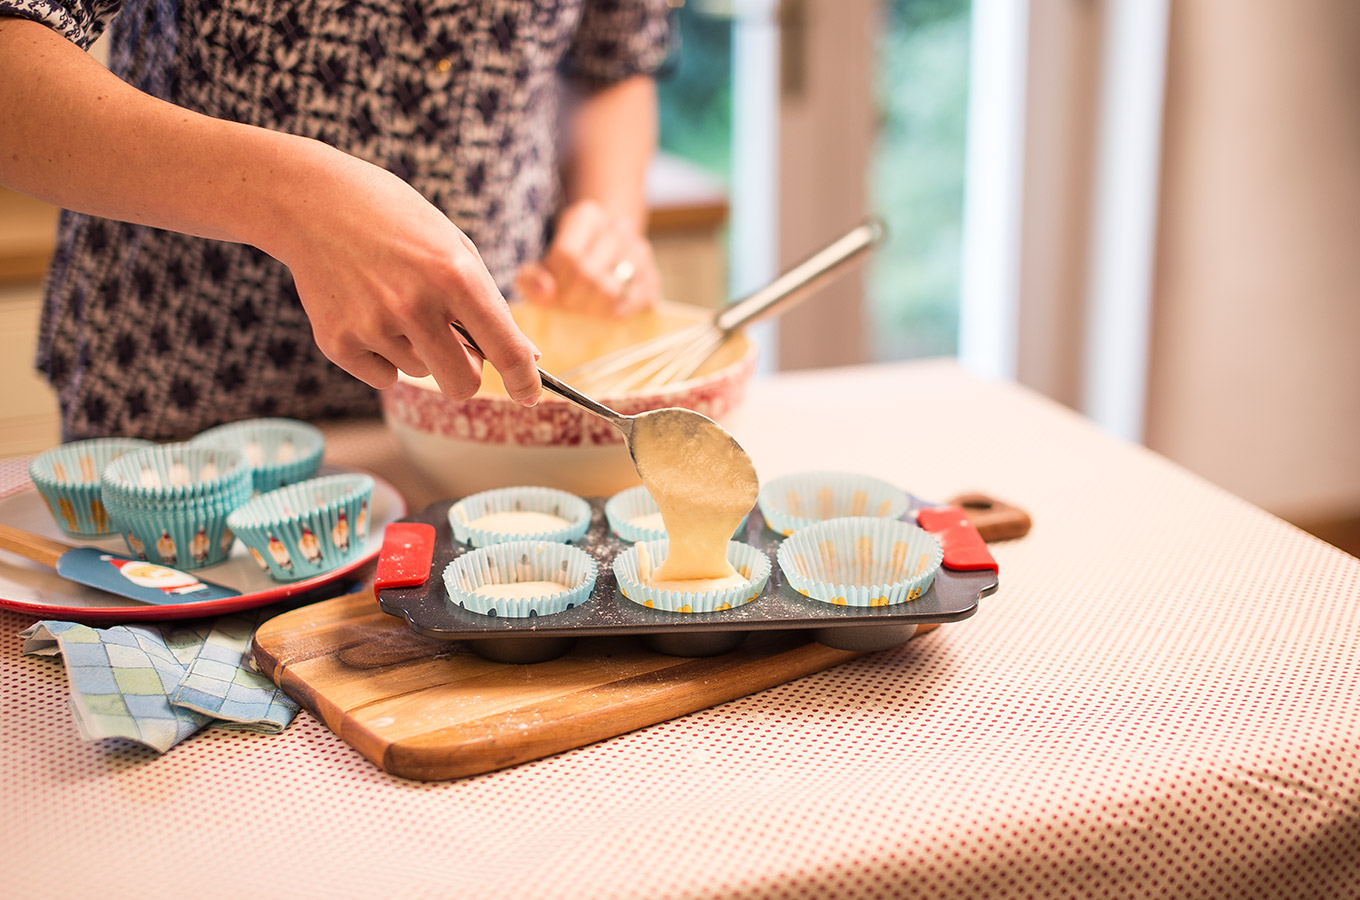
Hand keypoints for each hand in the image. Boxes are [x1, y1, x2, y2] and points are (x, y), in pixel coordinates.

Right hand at [272, 149, 541, 405]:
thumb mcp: (454, 247)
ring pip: (420, 373)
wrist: (313, 202)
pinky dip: (382, 355)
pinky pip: (382, 376)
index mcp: (455, 275)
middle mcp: (415, 305)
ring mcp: (373, 326)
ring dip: (419, 350)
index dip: (525, 381)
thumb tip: (526, 358)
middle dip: (468, 375)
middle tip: (458, 348)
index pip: (506, 350)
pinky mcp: (337, 342)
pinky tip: (367, 312)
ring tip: (395, 301)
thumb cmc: (396, 220)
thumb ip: (490, 304)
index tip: (529, 394)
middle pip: (463, 384)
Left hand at [516, 200, 660, 316]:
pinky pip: (631, 304)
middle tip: (563, 304)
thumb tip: (544, 292)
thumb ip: (533, 276)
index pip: (567, 255)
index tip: (549, 289)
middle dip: (569, 298)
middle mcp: (619, 228)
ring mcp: (640, 252)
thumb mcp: (543, 259)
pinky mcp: (652, 278)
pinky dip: (612, 313)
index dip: (553, 281)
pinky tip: (601, 310)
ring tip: (580, 306)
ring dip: (589, 308)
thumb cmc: (567, 258)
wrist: (606, 248)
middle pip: (588, 274)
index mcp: (588, 215)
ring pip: (610, 291)